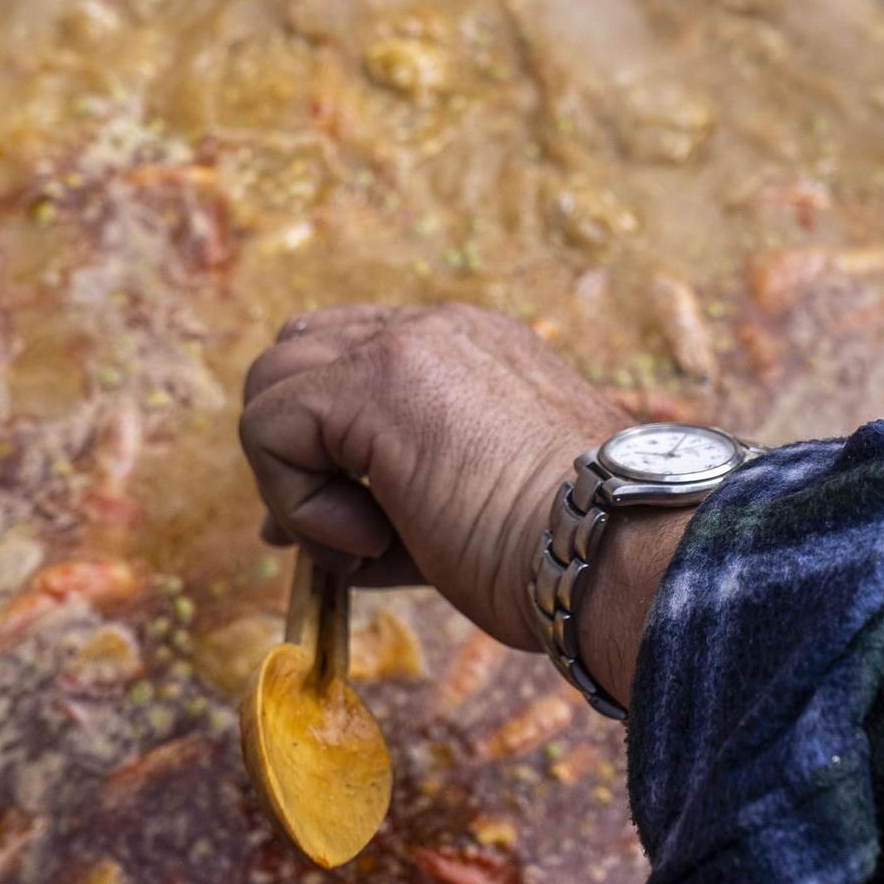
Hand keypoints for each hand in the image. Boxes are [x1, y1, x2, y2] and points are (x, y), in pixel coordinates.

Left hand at [238, 303, 630, 651]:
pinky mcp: (372, 380)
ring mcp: (404, 343)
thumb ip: (384, 503)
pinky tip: (369, 538)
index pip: (352, 359)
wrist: (614, 549)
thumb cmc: (563, 554)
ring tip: (364, 542)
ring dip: (294, 480)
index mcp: (471, 349)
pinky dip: (297, 499)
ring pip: (271, 385)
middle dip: (295, 451)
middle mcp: (435, 329)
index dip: (325, 443)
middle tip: (343, 534)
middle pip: (297, 356)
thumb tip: (289, 534)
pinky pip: (269, 428)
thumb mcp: (468, 511)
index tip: (350, 525)